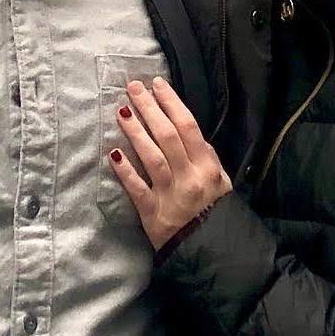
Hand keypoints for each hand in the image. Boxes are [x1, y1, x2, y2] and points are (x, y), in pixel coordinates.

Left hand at [109, 77, 232, 250]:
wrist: (210, 251)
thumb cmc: (213, 211)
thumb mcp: (220, 181)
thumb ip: (205, 156)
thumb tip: (186, 130)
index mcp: (207, 166)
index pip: (188, 126)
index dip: (171, 103)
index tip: (156, 84)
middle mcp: (190, 177)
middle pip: (167, 136)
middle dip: (149, 109)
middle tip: (133, 88)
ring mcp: (171, 195)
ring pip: (152, 157)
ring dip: (136, 132)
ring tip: (122, 111)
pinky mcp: (153, 214)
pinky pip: (137, 189)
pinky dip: (125, 171)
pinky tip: (113, 153)